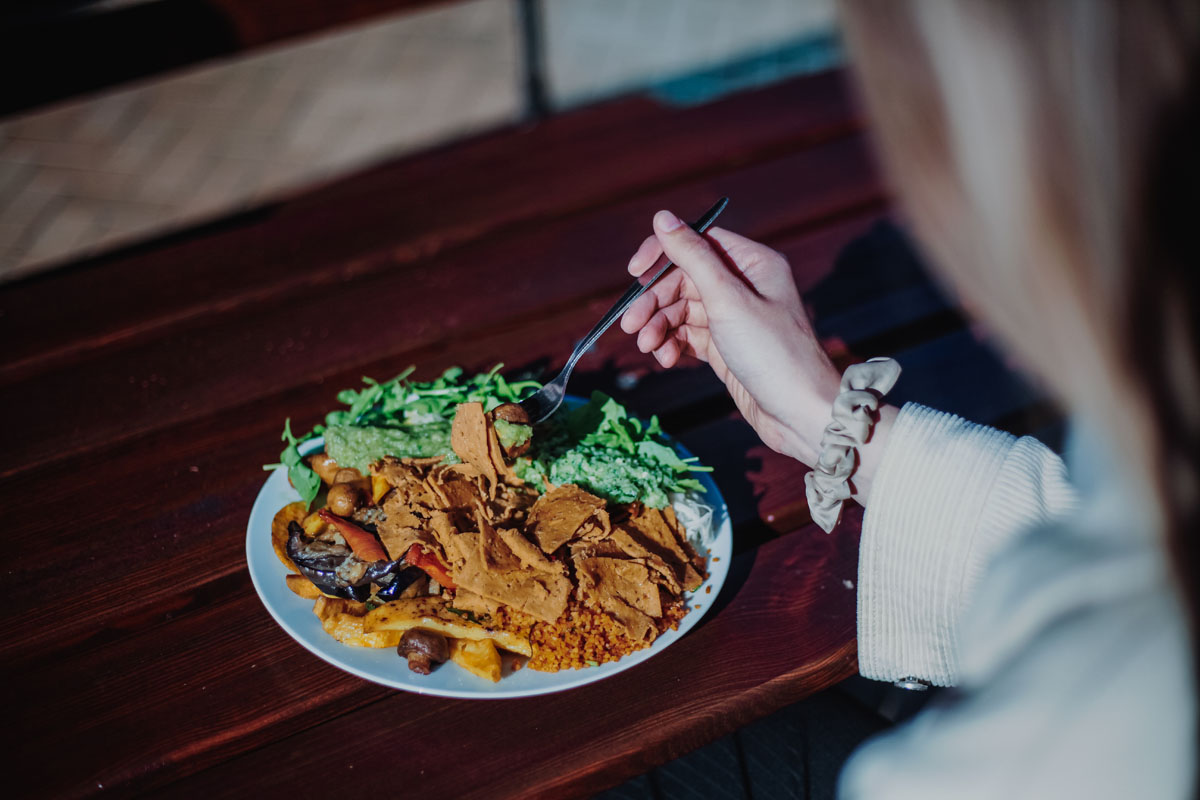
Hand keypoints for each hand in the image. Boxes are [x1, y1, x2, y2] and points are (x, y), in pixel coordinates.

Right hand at [620, 210, 841, 466]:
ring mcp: (734, 318)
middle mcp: (743, 286)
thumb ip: (692, 257)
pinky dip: (672, 344)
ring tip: (647, 347)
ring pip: (682, 310)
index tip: (634, 273)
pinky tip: (665, 358)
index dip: (662, 254)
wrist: (800, 415)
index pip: (697, 243)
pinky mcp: (726, 348)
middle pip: (683, 279)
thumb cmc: (774, 353)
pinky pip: (688, 336)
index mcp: (752, 263)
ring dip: (659, 326)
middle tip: (631, 324)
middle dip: (654, 301)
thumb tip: (662, 217)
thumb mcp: (727, 299)